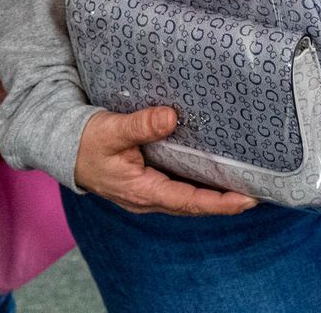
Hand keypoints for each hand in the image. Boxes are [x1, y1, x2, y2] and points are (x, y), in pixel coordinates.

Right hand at [73, 108, 257, 215]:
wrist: (62, 146)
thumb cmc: (85, 141)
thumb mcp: (111, 131)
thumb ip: (140, 125)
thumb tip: (171, 117)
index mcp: (142, 191)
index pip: (190, 201)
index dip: (220, 202)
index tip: (248, 199)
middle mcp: (149, 197)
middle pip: (195, 204)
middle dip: (226, 200)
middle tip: (258, 191)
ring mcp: (148, 192)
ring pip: (188, 198)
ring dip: (215, 194)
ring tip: (244, 183)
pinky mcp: (147, 181)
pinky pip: (180, 188)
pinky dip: (200, 184)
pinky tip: (214, 171)